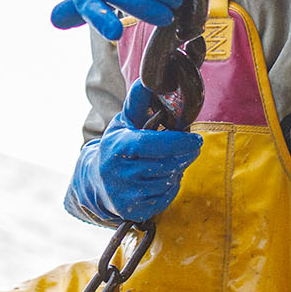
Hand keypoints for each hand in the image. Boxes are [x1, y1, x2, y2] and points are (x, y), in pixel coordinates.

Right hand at [65, 82, 202, 223]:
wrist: (94, 183)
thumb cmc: (115, 148)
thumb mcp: (123, 123)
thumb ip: (138, 102)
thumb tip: (148, 80)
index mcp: (118, 147)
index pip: (153, 145)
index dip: (178, 142)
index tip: (196, 139)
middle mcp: (119, 172)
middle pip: (167, 164)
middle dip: (184, 155)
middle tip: (191, 148)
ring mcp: (126, 194)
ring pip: (169, 181)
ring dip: (176, 171)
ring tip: (170, 163)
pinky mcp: (134, 211)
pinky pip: (165, 198)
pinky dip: (169, 187)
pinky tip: (161, 179)